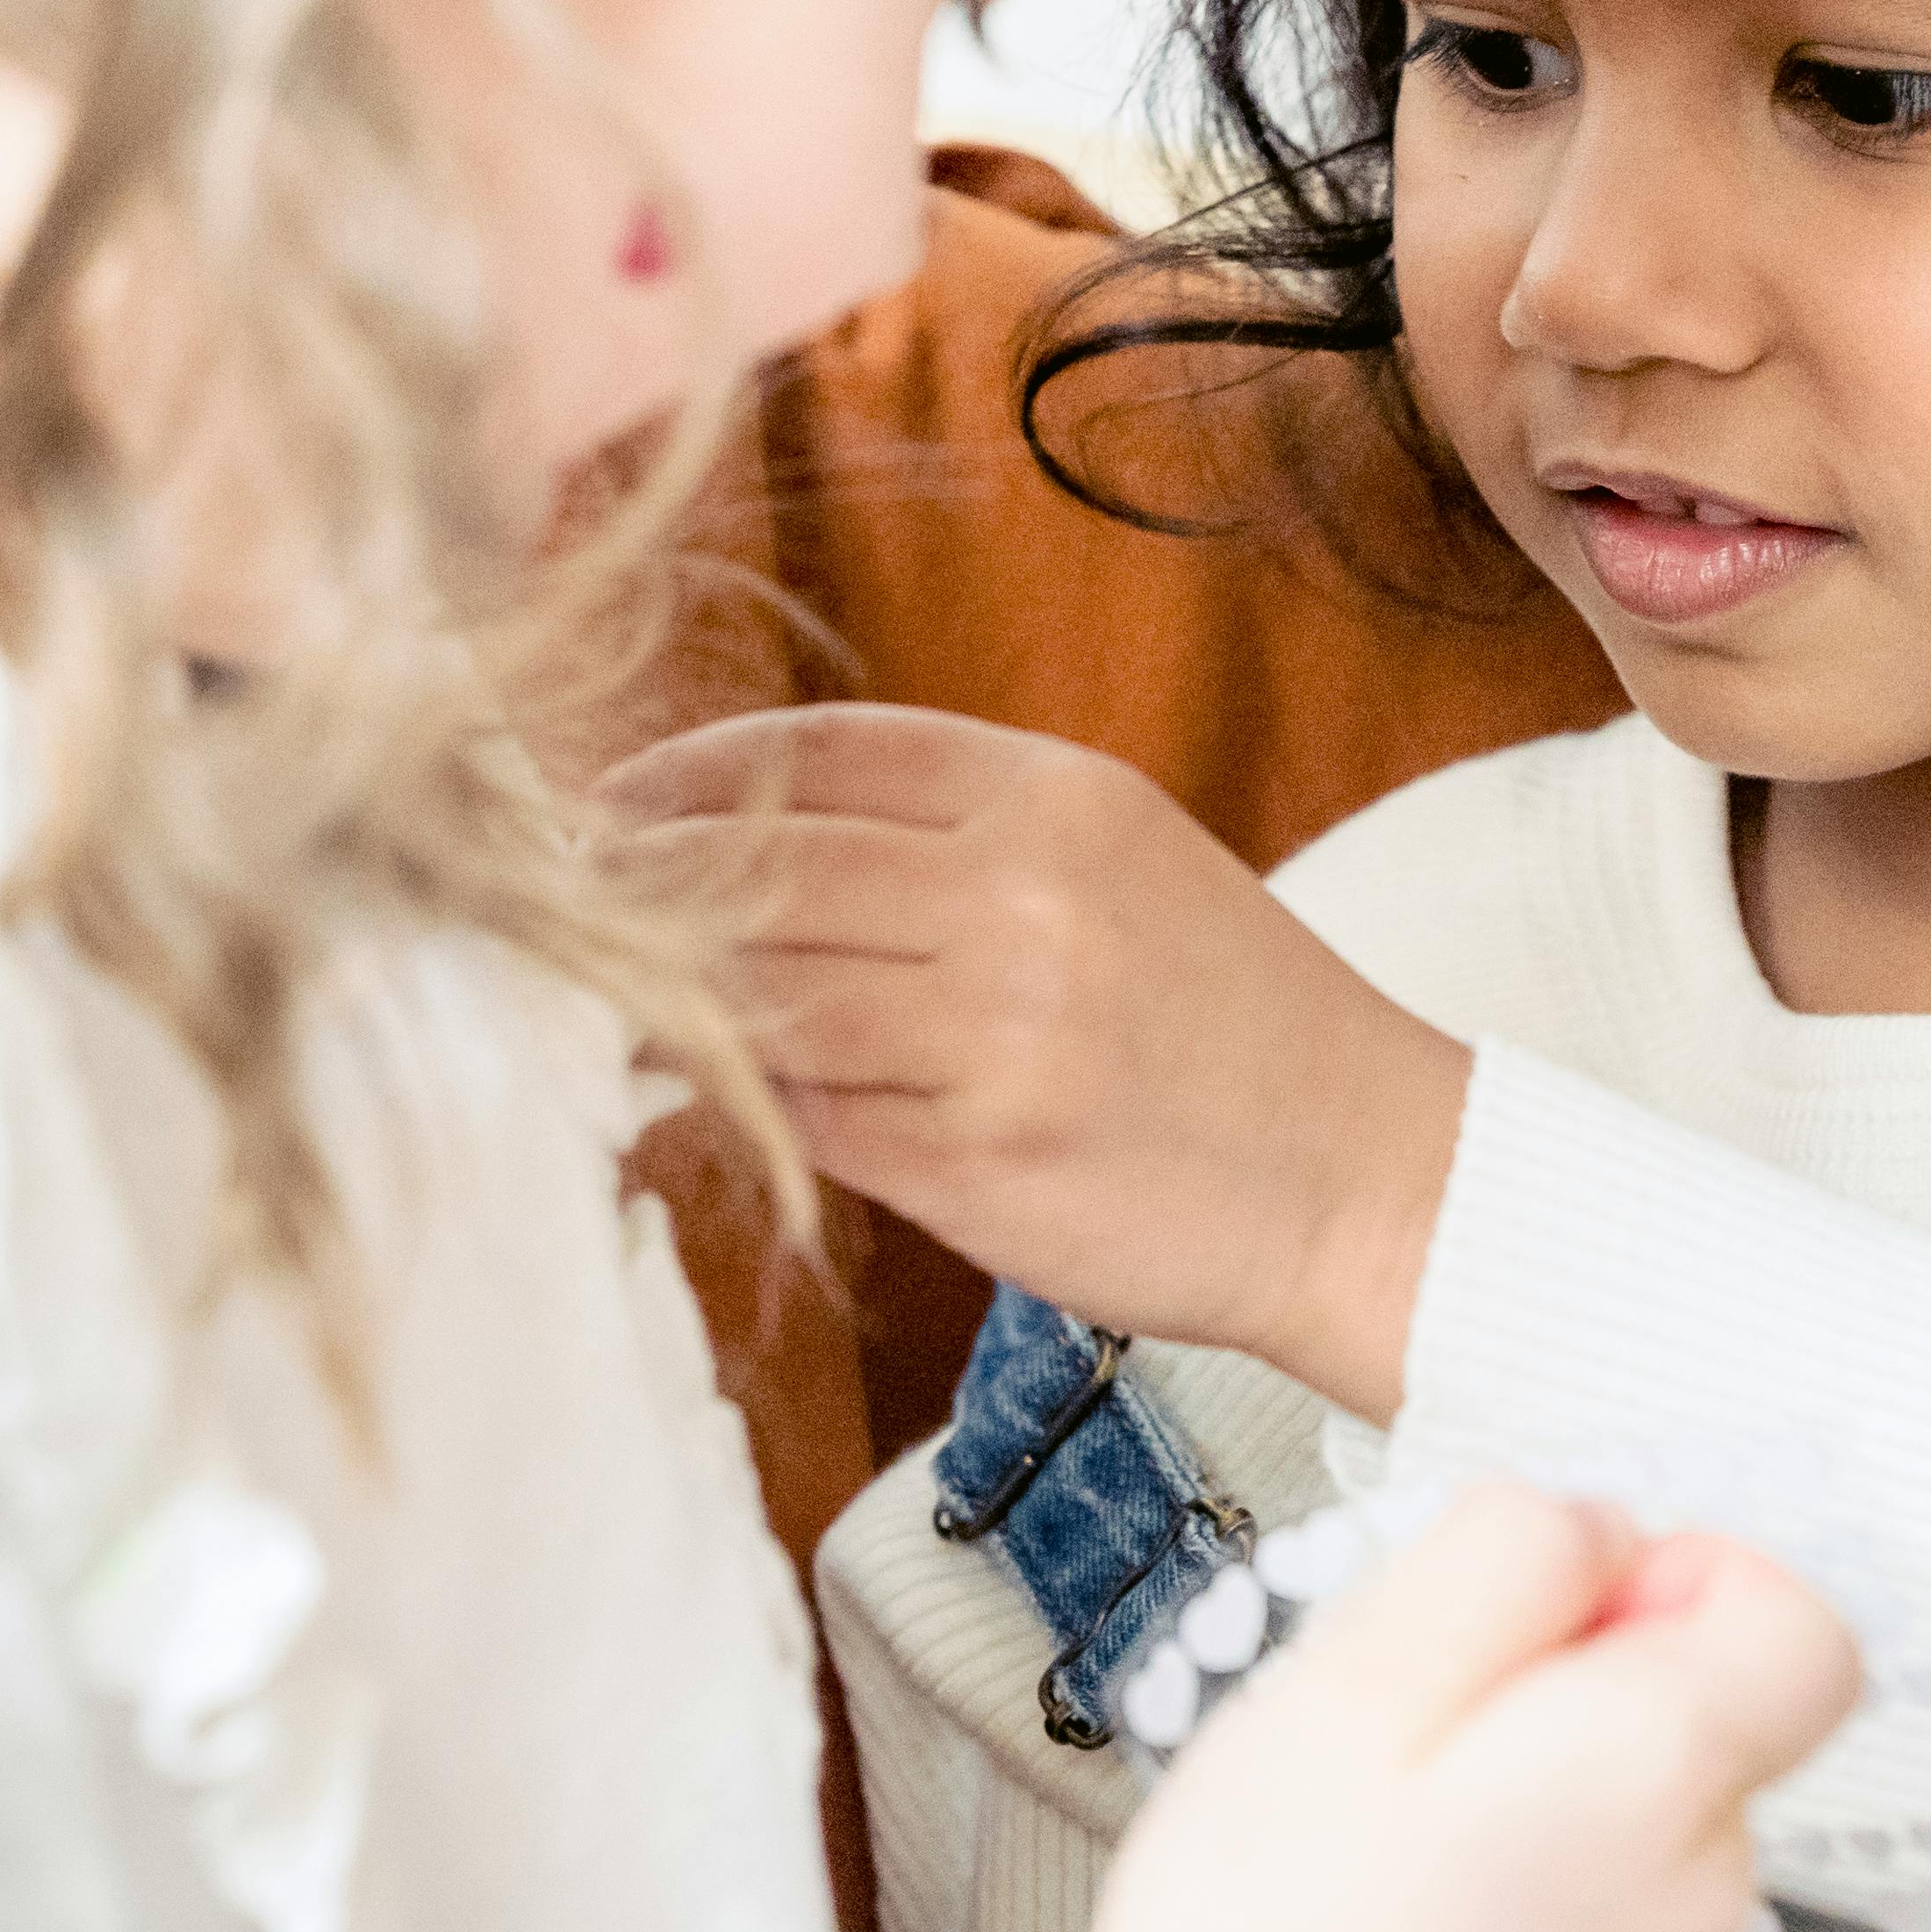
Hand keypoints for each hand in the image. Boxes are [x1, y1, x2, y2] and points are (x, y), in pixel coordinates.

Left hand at [603, 705, 1465, 1413]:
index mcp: (1055, 799)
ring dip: (664, 1002)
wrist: (1373, 1179)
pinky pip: (808, 1117)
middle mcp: (1021, 897)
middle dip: (635, 882)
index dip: (686, 774)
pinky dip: (741, 1103)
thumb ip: (951, 842)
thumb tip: (738, 845)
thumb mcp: (1118, 865)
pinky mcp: (977, 1160)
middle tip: (557, 900)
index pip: (817, 752)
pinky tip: (695, 1095)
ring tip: (600, 1005)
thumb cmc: (1237, 1024)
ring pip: (764, 995)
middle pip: (762, 865)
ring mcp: (997, 1032)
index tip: (604, 804)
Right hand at [933, 1483, 1861, 1931]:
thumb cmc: (1266, 1917)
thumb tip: (1606, 1530)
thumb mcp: (1364, 1658)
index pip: (1806, 1623)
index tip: (1560, 1601)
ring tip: (1399, 1808)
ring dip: (1545, 1767)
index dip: (1688, 1570)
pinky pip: (1606, 1894)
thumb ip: (1514, 1550)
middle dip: (1585, 1669)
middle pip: (1713, 1706)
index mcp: (1662, 1768)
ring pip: (1649, 1799)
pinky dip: (1529, 1863)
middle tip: (1423, 1707)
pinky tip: (1409, 1894)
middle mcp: (1703, 1883)